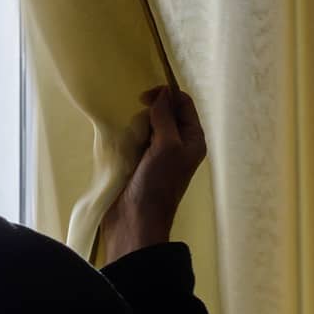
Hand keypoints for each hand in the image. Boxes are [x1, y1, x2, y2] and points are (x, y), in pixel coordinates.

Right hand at [101, 86, 207, 262]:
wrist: (135, 220)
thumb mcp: (166, 146)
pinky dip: (129, 135)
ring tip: (127, 127)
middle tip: (134, 115)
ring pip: (150, 126)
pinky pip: (137, 140)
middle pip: (167, 113)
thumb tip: (163, 93)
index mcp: (193, 140)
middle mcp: (179, 145)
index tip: (143, 98)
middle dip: (151, 108)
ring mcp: (159, 154)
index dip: (167, 95)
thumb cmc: (156, 184)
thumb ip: (165, 118)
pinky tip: (121, 138)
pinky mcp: (140, 163)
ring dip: (138, 123)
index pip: (184, 105)